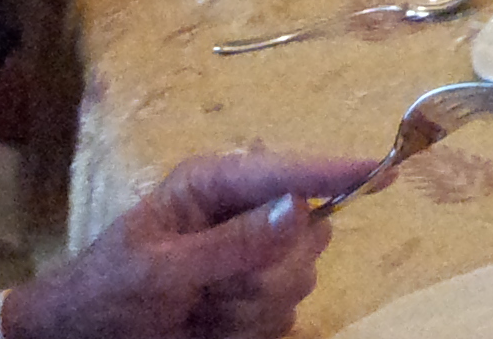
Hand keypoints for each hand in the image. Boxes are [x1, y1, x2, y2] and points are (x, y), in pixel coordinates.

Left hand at [1, 147, 376, 338]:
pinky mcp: (254, 299)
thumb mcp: (159, 270)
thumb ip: (232, 244)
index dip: (338, 170)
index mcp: (216, 186)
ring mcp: (252, 258)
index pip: (290, 172)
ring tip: (196, 317)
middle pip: (307, 235)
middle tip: (208, 296)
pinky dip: (248, 331)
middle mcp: (244, 214)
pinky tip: (207, 331)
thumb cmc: (105, 295)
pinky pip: (286, 316)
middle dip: (262, 275)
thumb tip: (301, 209)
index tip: (387, 169)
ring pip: (298, 281)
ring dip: (248, 310)